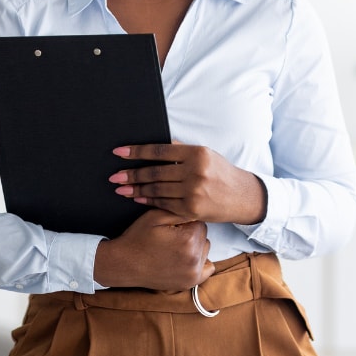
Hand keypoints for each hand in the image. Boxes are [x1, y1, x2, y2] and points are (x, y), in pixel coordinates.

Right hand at [93, 209, 214, 290]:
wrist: (124, 264)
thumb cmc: (138, 239)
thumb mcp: (156, 216)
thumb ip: (179, 210)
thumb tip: (195, 208)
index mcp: (188, 238)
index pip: (199, 221)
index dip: (185, 221)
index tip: (172, 226)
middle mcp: (194, 257)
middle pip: (204, 235)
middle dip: (191, 233)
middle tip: (172, 237)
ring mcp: (193, 272)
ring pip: (205, 249)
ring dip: (196, 247)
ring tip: (175, 248)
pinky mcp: (190, 282)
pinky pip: (208, 268)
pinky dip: (200, 262)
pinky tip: (184, 259)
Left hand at [109, 143, 266, 224]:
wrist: (240, 196)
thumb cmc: (220, 172)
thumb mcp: (205, 154)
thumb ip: (180, 150)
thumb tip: (153, 146)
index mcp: (197, 154)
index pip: (159, 151)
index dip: (136, 152)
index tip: (118, 152)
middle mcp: (195, 173)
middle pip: (155, 173)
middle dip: (131, 175)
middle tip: (114, 176)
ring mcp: (193, 193)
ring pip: (157, 190)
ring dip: (136, 190)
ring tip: (120, 188)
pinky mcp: (191, 210)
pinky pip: (164, 204)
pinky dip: (148, 201)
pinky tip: (137, 198)